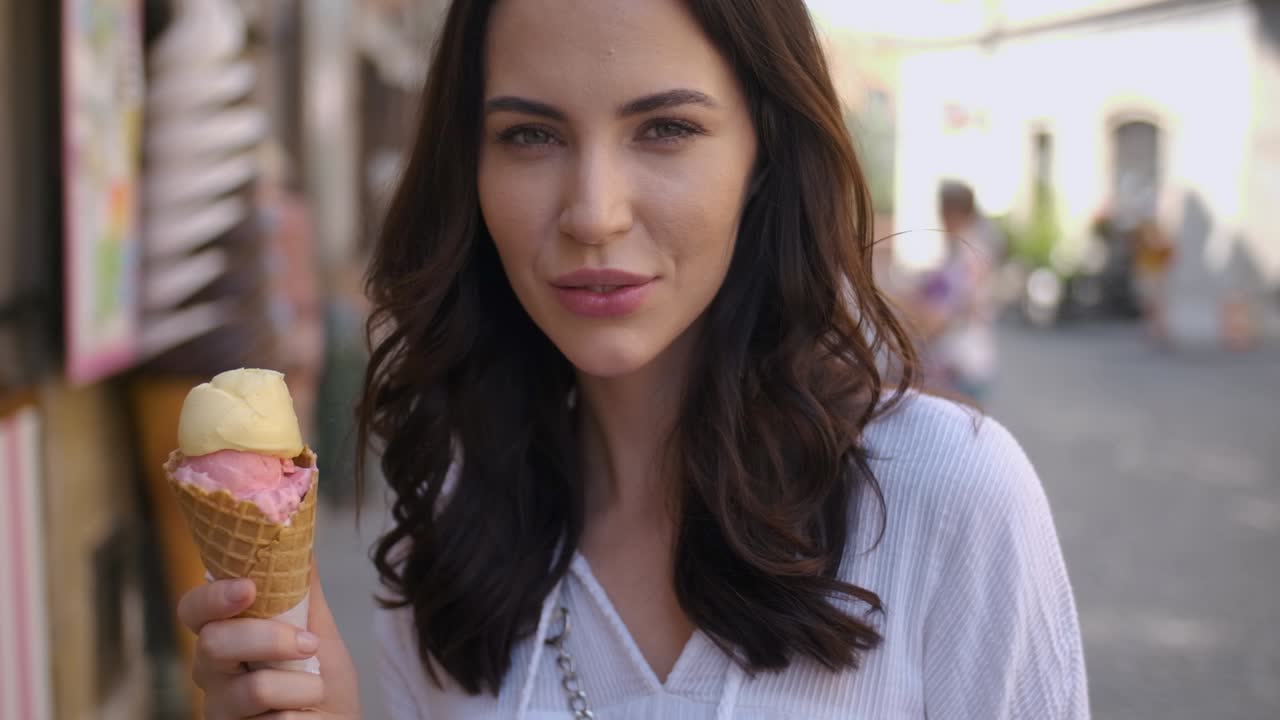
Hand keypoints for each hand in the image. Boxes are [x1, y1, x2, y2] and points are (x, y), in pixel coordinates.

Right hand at [177, 566, 361, 718]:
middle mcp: (212, 673)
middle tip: (309, 644)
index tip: (249, 588)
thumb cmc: (323, 681)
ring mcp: (219, 710)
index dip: (213, 596)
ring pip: (250, 689)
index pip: (194, 609)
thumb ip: (302, 589)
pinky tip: (304, 716)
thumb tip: (296, 535)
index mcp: (226, 636)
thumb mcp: (319, 629)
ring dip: (300, 686)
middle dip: (269, 638)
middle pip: (213, 644)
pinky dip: (301, 716)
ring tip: (316, 690)